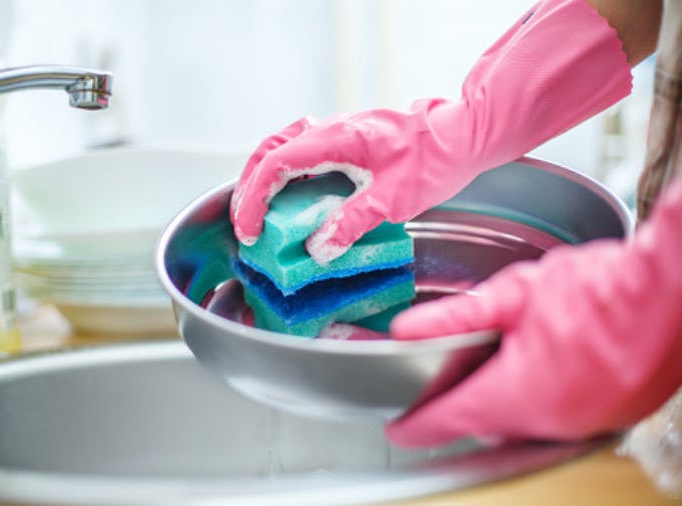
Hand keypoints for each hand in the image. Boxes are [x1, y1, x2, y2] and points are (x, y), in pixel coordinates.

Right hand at [231, 0, 630, 263]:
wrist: (461, 137)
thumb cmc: (435, 161)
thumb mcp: (394, 199)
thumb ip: (352, 222)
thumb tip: (318, 248)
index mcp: (337, 139)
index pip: (277, 165)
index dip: (255, 198)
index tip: (250, 229)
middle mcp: (330, 130)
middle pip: (269, 150)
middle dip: (249, 187)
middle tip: (246, 223)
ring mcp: (336, 132)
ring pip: (282, 147)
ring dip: (263, 177)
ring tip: (258, 211)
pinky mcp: (345, 141)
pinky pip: (301, 152)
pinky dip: (285, 174)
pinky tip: (290, 198)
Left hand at [385, 179, 681, 446]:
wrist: (672, 289)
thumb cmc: (601, 288)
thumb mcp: (514, 294)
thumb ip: (454, 317)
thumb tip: (407, 330)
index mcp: (519, 392)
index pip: (451, 420)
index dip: (418, 425)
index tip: (400, 430)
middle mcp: (550, 421)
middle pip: (486, 422)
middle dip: (465, 403)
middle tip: (453, 375)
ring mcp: (583, 424)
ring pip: (522, 423)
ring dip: (505, 400)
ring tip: (506, 359)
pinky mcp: (609, 417)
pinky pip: (557, 419)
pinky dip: (541, 400)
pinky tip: (545, 367)